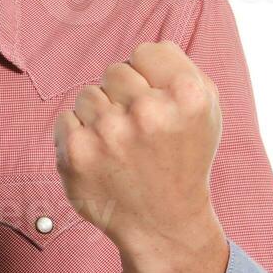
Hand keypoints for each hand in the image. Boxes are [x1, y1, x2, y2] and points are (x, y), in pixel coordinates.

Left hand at [53, 40, 223, 269]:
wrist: (162, 223)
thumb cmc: (182, 158)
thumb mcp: (206, 109)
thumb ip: (178, 66)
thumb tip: (142, 50)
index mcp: (188, 95)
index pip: (146, 51)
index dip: (150, 75)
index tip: (157, 102)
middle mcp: (149, 111)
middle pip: (115, 70)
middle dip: (124, 96)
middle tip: (139, 131)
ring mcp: (109, 133)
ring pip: (88, 94)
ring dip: (100, 116)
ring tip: (121, 146)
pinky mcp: (77, 153)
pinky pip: (66, 118)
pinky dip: (79, 135)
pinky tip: (101, 158)